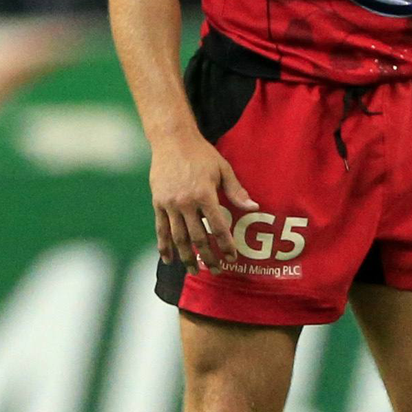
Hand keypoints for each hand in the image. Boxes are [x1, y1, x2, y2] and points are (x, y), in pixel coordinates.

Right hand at [151, 130, 255, 270]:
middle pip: (198, 237)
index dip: (225, 245)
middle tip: (215, 271)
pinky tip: (168, 259)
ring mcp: (170, 204)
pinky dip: (164, 246)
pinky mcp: (158, 203)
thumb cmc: (202, 154)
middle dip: (207, 257)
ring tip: (193, 271)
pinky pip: (161, 229)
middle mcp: (186, 202)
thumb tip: (254, 207)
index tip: (232, 258)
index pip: (218, 227)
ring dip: (186, 257)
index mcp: (204, 194)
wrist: (172, 140)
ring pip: (178, 238)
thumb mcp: (223, 169)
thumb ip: (237, 191)